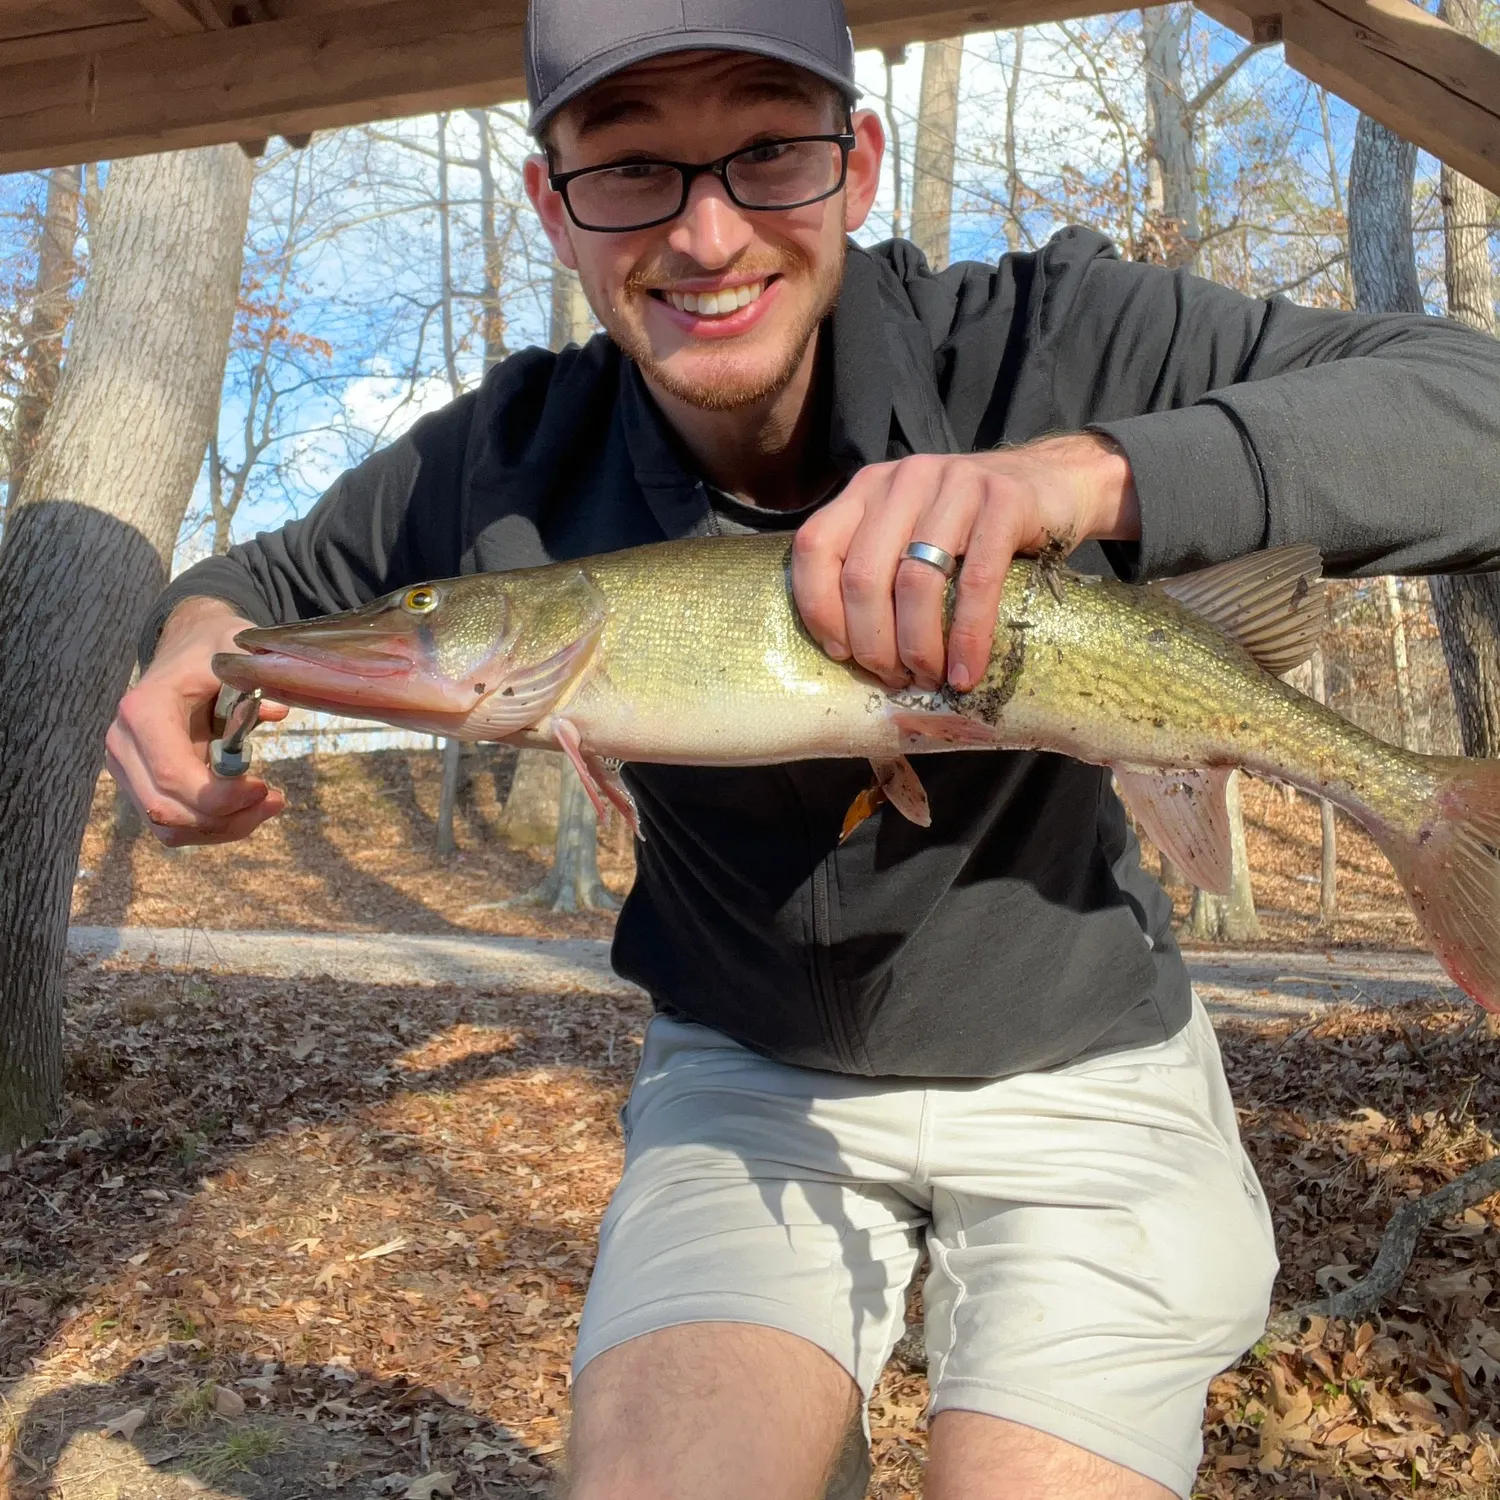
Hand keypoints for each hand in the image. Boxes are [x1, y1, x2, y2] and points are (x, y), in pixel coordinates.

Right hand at [105, 597, 289, 846]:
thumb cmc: (214, 649)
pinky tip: (247, 808)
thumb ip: (254, 677)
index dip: (220, 795)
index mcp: (144, 710)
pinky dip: (213, 827)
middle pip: (167, 810)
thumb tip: (274, 710)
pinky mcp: (141, 784)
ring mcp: (127, 768)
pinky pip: (174, 824)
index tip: (264, 788)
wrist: (187, 649)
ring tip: (267, 805)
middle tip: (273, 800)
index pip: (172, 774)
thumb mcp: (236, 649)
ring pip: (169, 827)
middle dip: (226, 818)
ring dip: (223, 828)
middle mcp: (124, 743)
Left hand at [791, 434, 1139, 691]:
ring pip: (915, 581)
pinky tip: (966, 673)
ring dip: (917, 647)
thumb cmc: (972, 527)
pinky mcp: (1005, 502)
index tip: (842, 654)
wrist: (1055, 484)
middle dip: (873, 643)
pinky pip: (977, 583)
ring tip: (927, 680)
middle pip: (863, 575)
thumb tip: (845, 649)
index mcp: (868, 487)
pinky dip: (967, 639)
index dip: (818, 608)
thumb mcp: (912, 531)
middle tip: (893, 678)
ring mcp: (955, 484)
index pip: (815, 547)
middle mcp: (905, 478)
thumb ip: (875, 564)